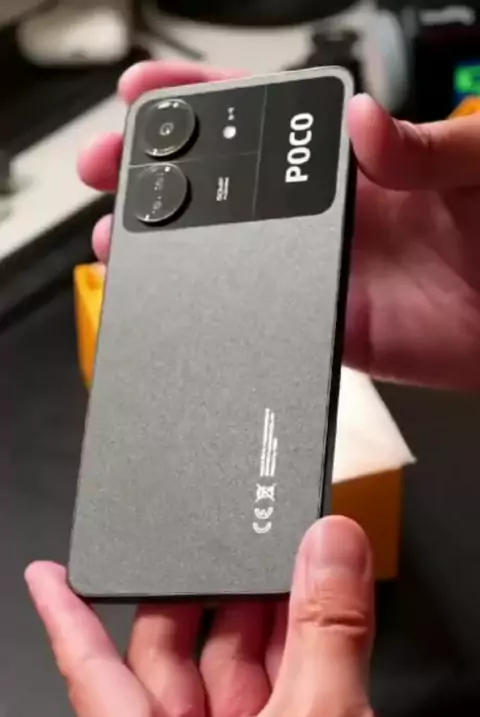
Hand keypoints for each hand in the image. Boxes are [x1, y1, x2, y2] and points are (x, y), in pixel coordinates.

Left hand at [27, 517, 479, 716]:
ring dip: (264, 613)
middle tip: (205, 544)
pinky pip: (295, 681)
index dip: (66, 621)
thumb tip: (327, 547)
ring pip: (243, 668)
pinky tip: (321, 599)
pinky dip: (310, 638)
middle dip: (194, 601)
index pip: (94, 680)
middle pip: (177, 663)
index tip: (50, 578)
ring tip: (280, 558)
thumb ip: (323, 624)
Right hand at [79, 60, 479, 390]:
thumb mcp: (478, 162)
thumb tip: (362, 124)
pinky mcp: (331, 326)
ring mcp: (324, 270)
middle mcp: (331, 213)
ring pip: (230, 254)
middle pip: (229, 187)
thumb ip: (422, 147)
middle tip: (110, 165)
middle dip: (161, 173)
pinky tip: (180, 297)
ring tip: (123, 237)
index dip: (202, 103)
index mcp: (359, 159)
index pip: (267, 120)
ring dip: (172, 246)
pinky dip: (219, 311)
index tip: (146, 93)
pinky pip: (265, 316)